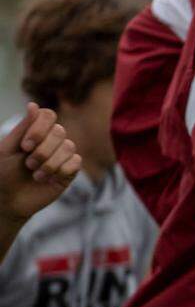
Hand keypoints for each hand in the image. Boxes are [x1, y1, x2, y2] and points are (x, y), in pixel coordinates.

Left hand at [0, 103, 81, 223]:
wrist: (7, 201)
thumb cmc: (3, 174)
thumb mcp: (7, 149)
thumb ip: (22, 127)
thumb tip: (33, 104)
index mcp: (36, 132)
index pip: (48, 115)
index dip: (39, 128)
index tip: (25, 146)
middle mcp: (52, 140)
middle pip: (59, 131)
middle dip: (42, 150)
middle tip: (28, 164)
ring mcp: (62, 155)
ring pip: (69, 146)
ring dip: (49, 163)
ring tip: (36, 175)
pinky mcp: (70, 170)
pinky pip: (75, 162)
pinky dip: (60, 171)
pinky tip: (48, 179)